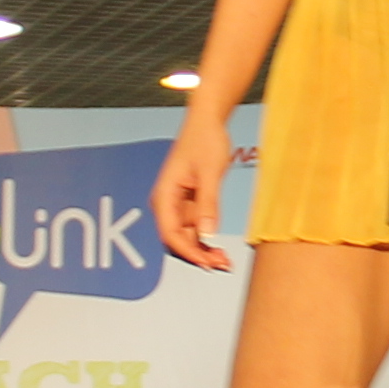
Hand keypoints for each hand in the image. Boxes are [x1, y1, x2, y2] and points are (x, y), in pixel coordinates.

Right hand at [150, 112, 235, 273]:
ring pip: (186, 238)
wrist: (207, 122)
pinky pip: (195, 230)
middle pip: (177, 240)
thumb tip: (207, 233)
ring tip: (225, 260)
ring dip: (203, 251)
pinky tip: (220, 250)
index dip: (189, 252)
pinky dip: (206, 241)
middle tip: (223, 265)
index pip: (170, 234)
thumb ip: (208, 204)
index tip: (208, 263)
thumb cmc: (205, 141)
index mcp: (163, 195)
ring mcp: (177, 206)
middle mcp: (166, 204)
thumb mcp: (210, 173)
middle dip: (198, 255)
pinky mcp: (188, 205)